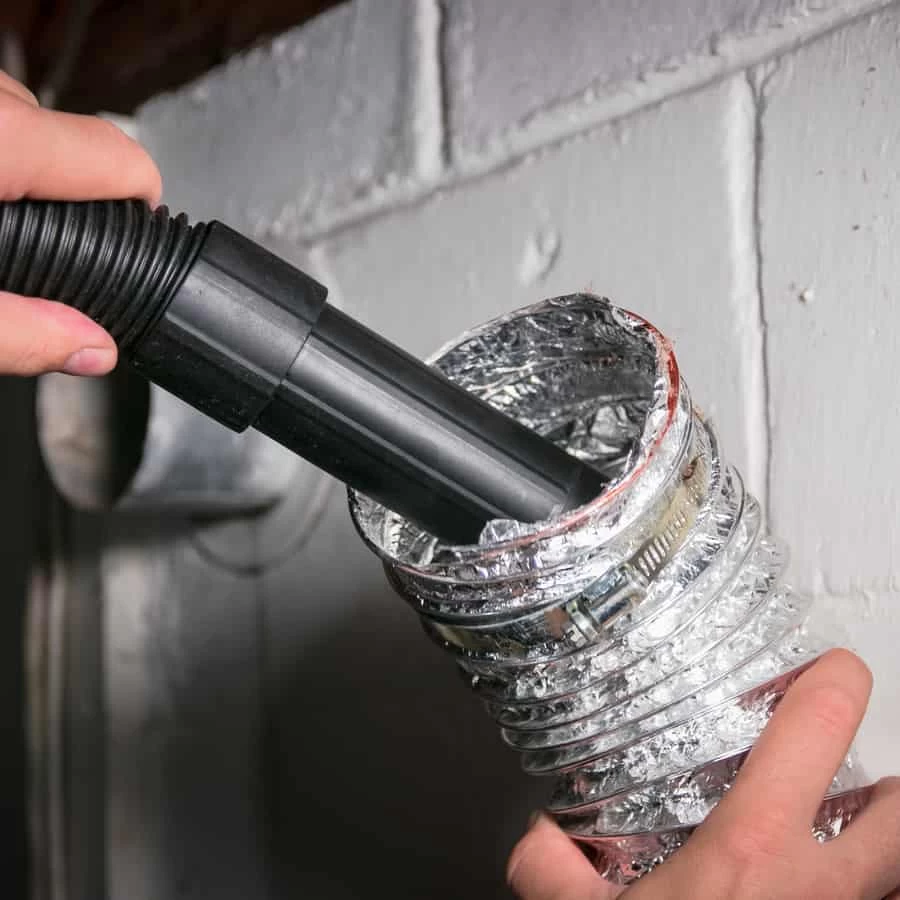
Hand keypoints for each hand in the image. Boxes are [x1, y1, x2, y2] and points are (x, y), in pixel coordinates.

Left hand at [0, 69, 160, 376]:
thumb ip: (19, 334)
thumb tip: (92, 349)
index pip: (124, 162)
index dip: (143, 207)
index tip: (137, 235)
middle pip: (75, 139)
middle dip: (73, 193)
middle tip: (44, 242)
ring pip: (24, 113)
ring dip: (26, 164)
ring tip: (0, 211)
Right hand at [508, 649, 899, 898]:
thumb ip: (550, 868)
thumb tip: (538, 837)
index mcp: (755, 848)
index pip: (820, 725)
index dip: (834, 680)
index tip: (826, 672)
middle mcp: (823, 887)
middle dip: (883, 784)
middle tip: (843, 781)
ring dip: (884, 849)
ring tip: (845, 844)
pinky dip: (874, 894)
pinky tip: (834, 893)